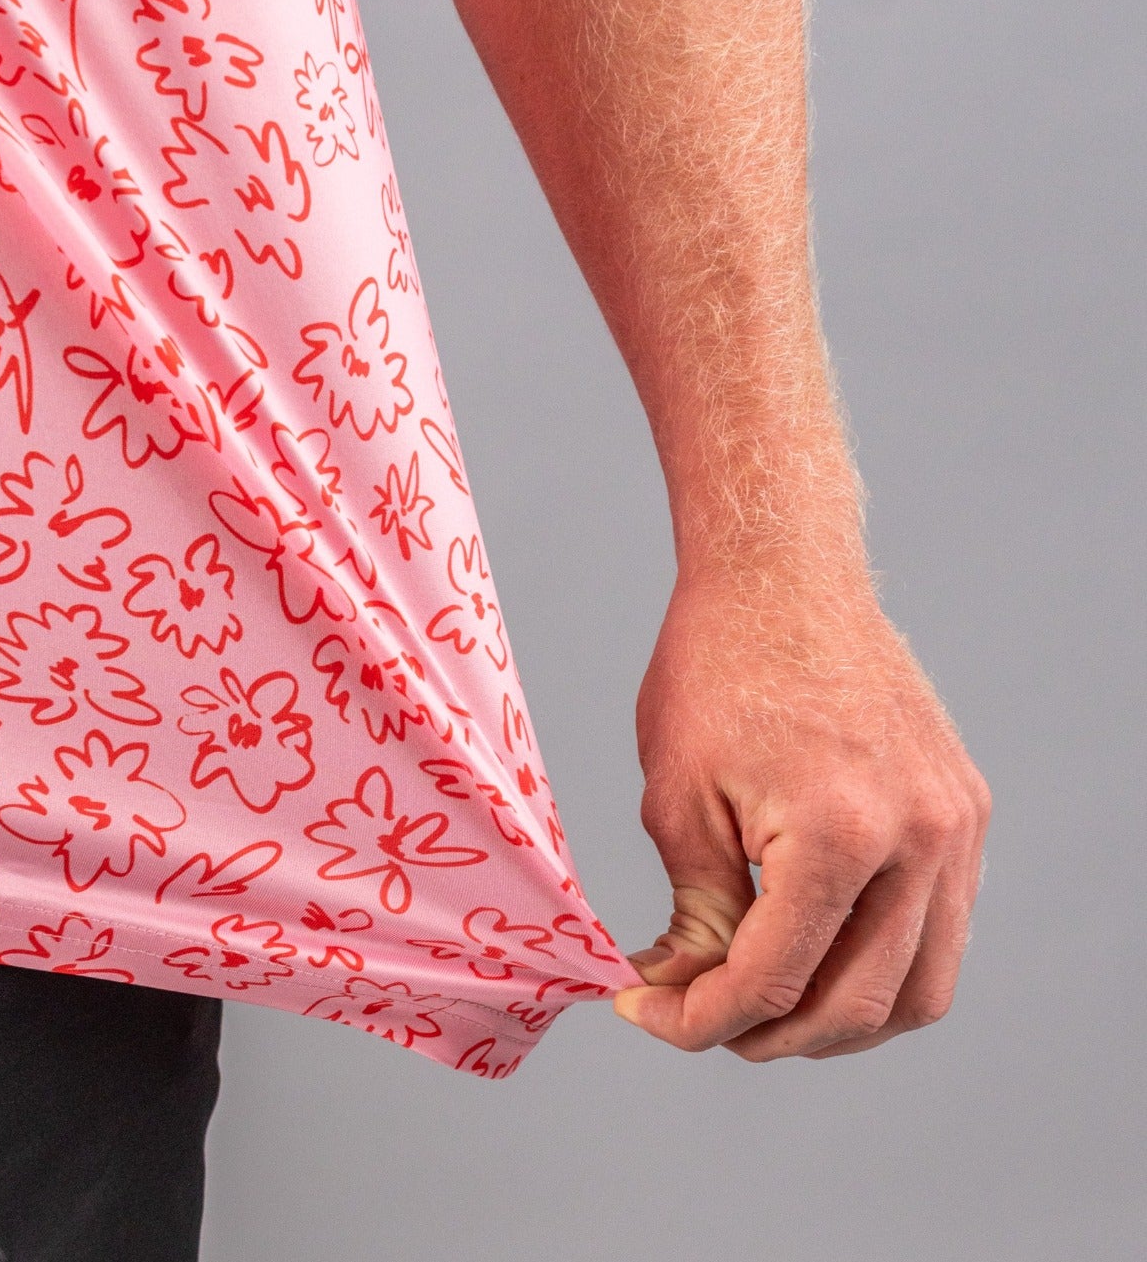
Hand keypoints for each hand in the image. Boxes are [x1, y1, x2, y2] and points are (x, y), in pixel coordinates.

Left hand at [614, 562, 991, 1059]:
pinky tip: (816, 952)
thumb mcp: (679, 796)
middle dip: (768, 1035)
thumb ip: (696, 914)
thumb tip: (685, 994)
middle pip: (858, 1006)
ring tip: (762, 1006)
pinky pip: (940, 930)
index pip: (775, 981)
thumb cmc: (718, 664)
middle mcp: (920, 838)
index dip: (699, 1020)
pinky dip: (882, 965)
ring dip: (839, 1021)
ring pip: (920, 989)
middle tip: (701, 1019)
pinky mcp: (964, 811)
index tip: (644, 1013)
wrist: (781, 572)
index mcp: (841, 832)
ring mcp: (955, 826)